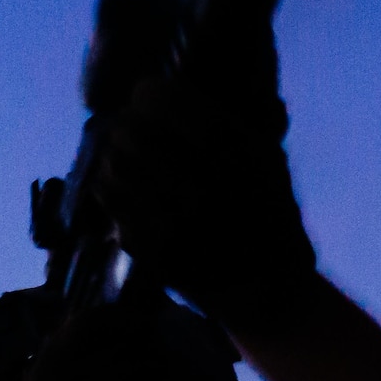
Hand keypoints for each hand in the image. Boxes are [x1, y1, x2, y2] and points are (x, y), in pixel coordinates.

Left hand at [98, 22, 317, 335]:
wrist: (268, 290)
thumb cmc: (271, 215)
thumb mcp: (268, 159)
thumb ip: (225, 121)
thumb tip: (159, 89)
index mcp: (234, 152)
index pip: (158, 99)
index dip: (148, 95)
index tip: (149, 100)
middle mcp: (202, 184)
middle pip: (128, 130)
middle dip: (127, 126)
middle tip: (131, 130)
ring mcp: (172, 221)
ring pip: (111, 164)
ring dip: (115, 156)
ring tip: (126, 158)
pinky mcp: (150, 248)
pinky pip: (109, 202)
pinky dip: (111, 189)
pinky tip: (126, 189)